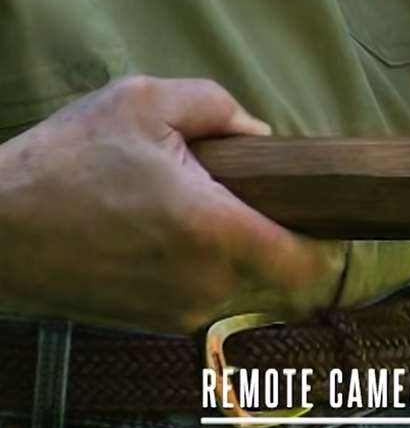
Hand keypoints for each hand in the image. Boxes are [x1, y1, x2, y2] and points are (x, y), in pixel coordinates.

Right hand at [0, 76, 344, 332]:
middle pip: (283, 277)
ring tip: (201, 214)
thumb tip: (262, 136)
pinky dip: (203, 273)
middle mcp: (204, 286)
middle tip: (258, 200)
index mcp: (216, 233)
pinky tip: (170, 238)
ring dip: (240, 258)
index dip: (330, 241)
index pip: (310, 264)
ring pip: (244, 290)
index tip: (326, 214)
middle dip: (283, 240)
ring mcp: (176, 313)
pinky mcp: (149, 325)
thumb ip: (219, 107)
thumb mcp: (142, 101)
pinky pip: (204, 301)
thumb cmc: (61, 162)